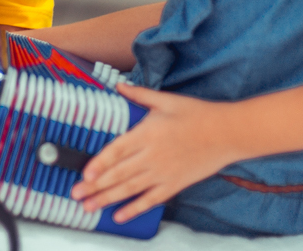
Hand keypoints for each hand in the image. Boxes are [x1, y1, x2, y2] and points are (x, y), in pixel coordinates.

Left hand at [70, 83, 236, 222]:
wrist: (227, 133)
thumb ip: (139, 95)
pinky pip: (150, 200)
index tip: (84, 173)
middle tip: (76, 194)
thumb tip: (119, 86)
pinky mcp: (174, 184)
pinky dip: (133, 209)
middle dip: (95, 186)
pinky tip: (119, 216)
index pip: (117, 151)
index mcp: (147, 133)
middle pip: (118, 174)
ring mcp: (163, 173)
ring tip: (89, 206)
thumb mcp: (166, 100)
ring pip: (130, 189)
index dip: (99, 163)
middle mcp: (152, 156)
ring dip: (107, 199)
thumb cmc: (197, 114)